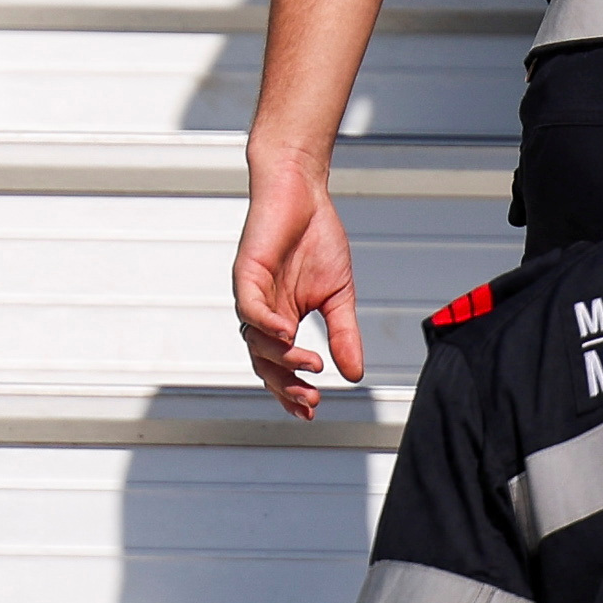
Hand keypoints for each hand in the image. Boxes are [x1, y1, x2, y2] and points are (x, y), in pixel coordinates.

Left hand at [234, 152, 364, 419]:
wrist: (303, 192)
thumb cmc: (316, 238)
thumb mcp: (339, 295)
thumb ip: (344, 334)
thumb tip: (355, 374)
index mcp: (282, 320)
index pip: (281, 366)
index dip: (292, 392)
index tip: (312, 411)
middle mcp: (263, 313)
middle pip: (264, 363)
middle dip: (285, 386)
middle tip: (310, 399)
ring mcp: (252, 295)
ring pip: (255, 341)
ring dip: (282, 358)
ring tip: (309, 364)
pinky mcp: (246, 274)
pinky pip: (250, 308)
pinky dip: (266, 325)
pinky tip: (288, 333)